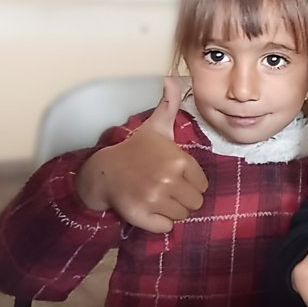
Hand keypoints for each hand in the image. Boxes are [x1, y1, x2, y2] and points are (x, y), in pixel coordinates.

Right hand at [75, 77, 208, 232]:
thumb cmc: (136, 150)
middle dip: (183, 198)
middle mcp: (168, 180)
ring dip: (172, 210)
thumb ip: (169, 104)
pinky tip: (150, 209)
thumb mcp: (155, 126)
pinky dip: (160, 223)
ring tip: (157, 197)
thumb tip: (172, 77)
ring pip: (182, 216)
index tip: (175, 177)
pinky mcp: (142, 216)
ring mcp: (154, 199)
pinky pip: (166, 228)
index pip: (202, 185)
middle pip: (195, 203)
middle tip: (167, 189)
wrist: (105, 171)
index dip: (190, 182)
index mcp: (178, 160)